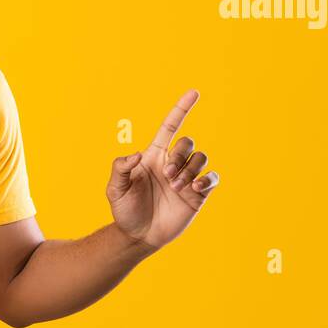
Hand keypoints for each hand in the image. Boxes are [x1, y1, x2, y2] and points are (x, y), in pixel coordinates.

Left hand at [106, 89, 220, 251]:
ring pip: (201, 158)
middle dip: (179, 155)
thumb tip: (138, 154)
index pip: (170, 127)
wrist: (138, 235)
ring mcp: (186, 178)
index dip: (181, 109)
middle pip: (188, 142)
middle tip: (166, 176)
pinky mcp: (197, 194)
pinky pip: (212, 178)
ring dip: (190, 170)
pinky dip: (206, 179)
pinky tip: (193, 188)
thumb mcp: (115, 188)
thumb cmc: (125, 209)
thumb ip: (120, 168)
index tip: (194, 92)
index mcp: (154, 156)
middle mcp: (172, 163)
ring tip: (176, 187)